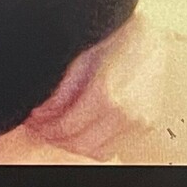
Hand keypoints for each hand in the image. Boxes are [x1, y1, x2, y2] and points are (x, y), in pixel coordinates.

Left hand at [25, 15, 165, 159]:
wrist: (151, 35)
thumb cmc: (119, 38)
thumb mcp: (81, 59)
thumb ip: (61, 91)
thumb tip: (43, 112)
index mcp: (107, 95)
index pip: (67, 128)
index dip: (46, 128)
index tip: (36, 122)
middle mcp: (126, 114)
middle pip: (80, 145)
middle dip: (57, 138)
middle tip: (43, 127)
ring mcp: (139, 122)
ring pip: (98, 152)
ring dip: (76, 144)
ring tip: (63, 128)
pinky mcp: (146, 124)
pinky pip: (115, 147)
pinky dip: (96, 143)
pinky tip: (85, 128)